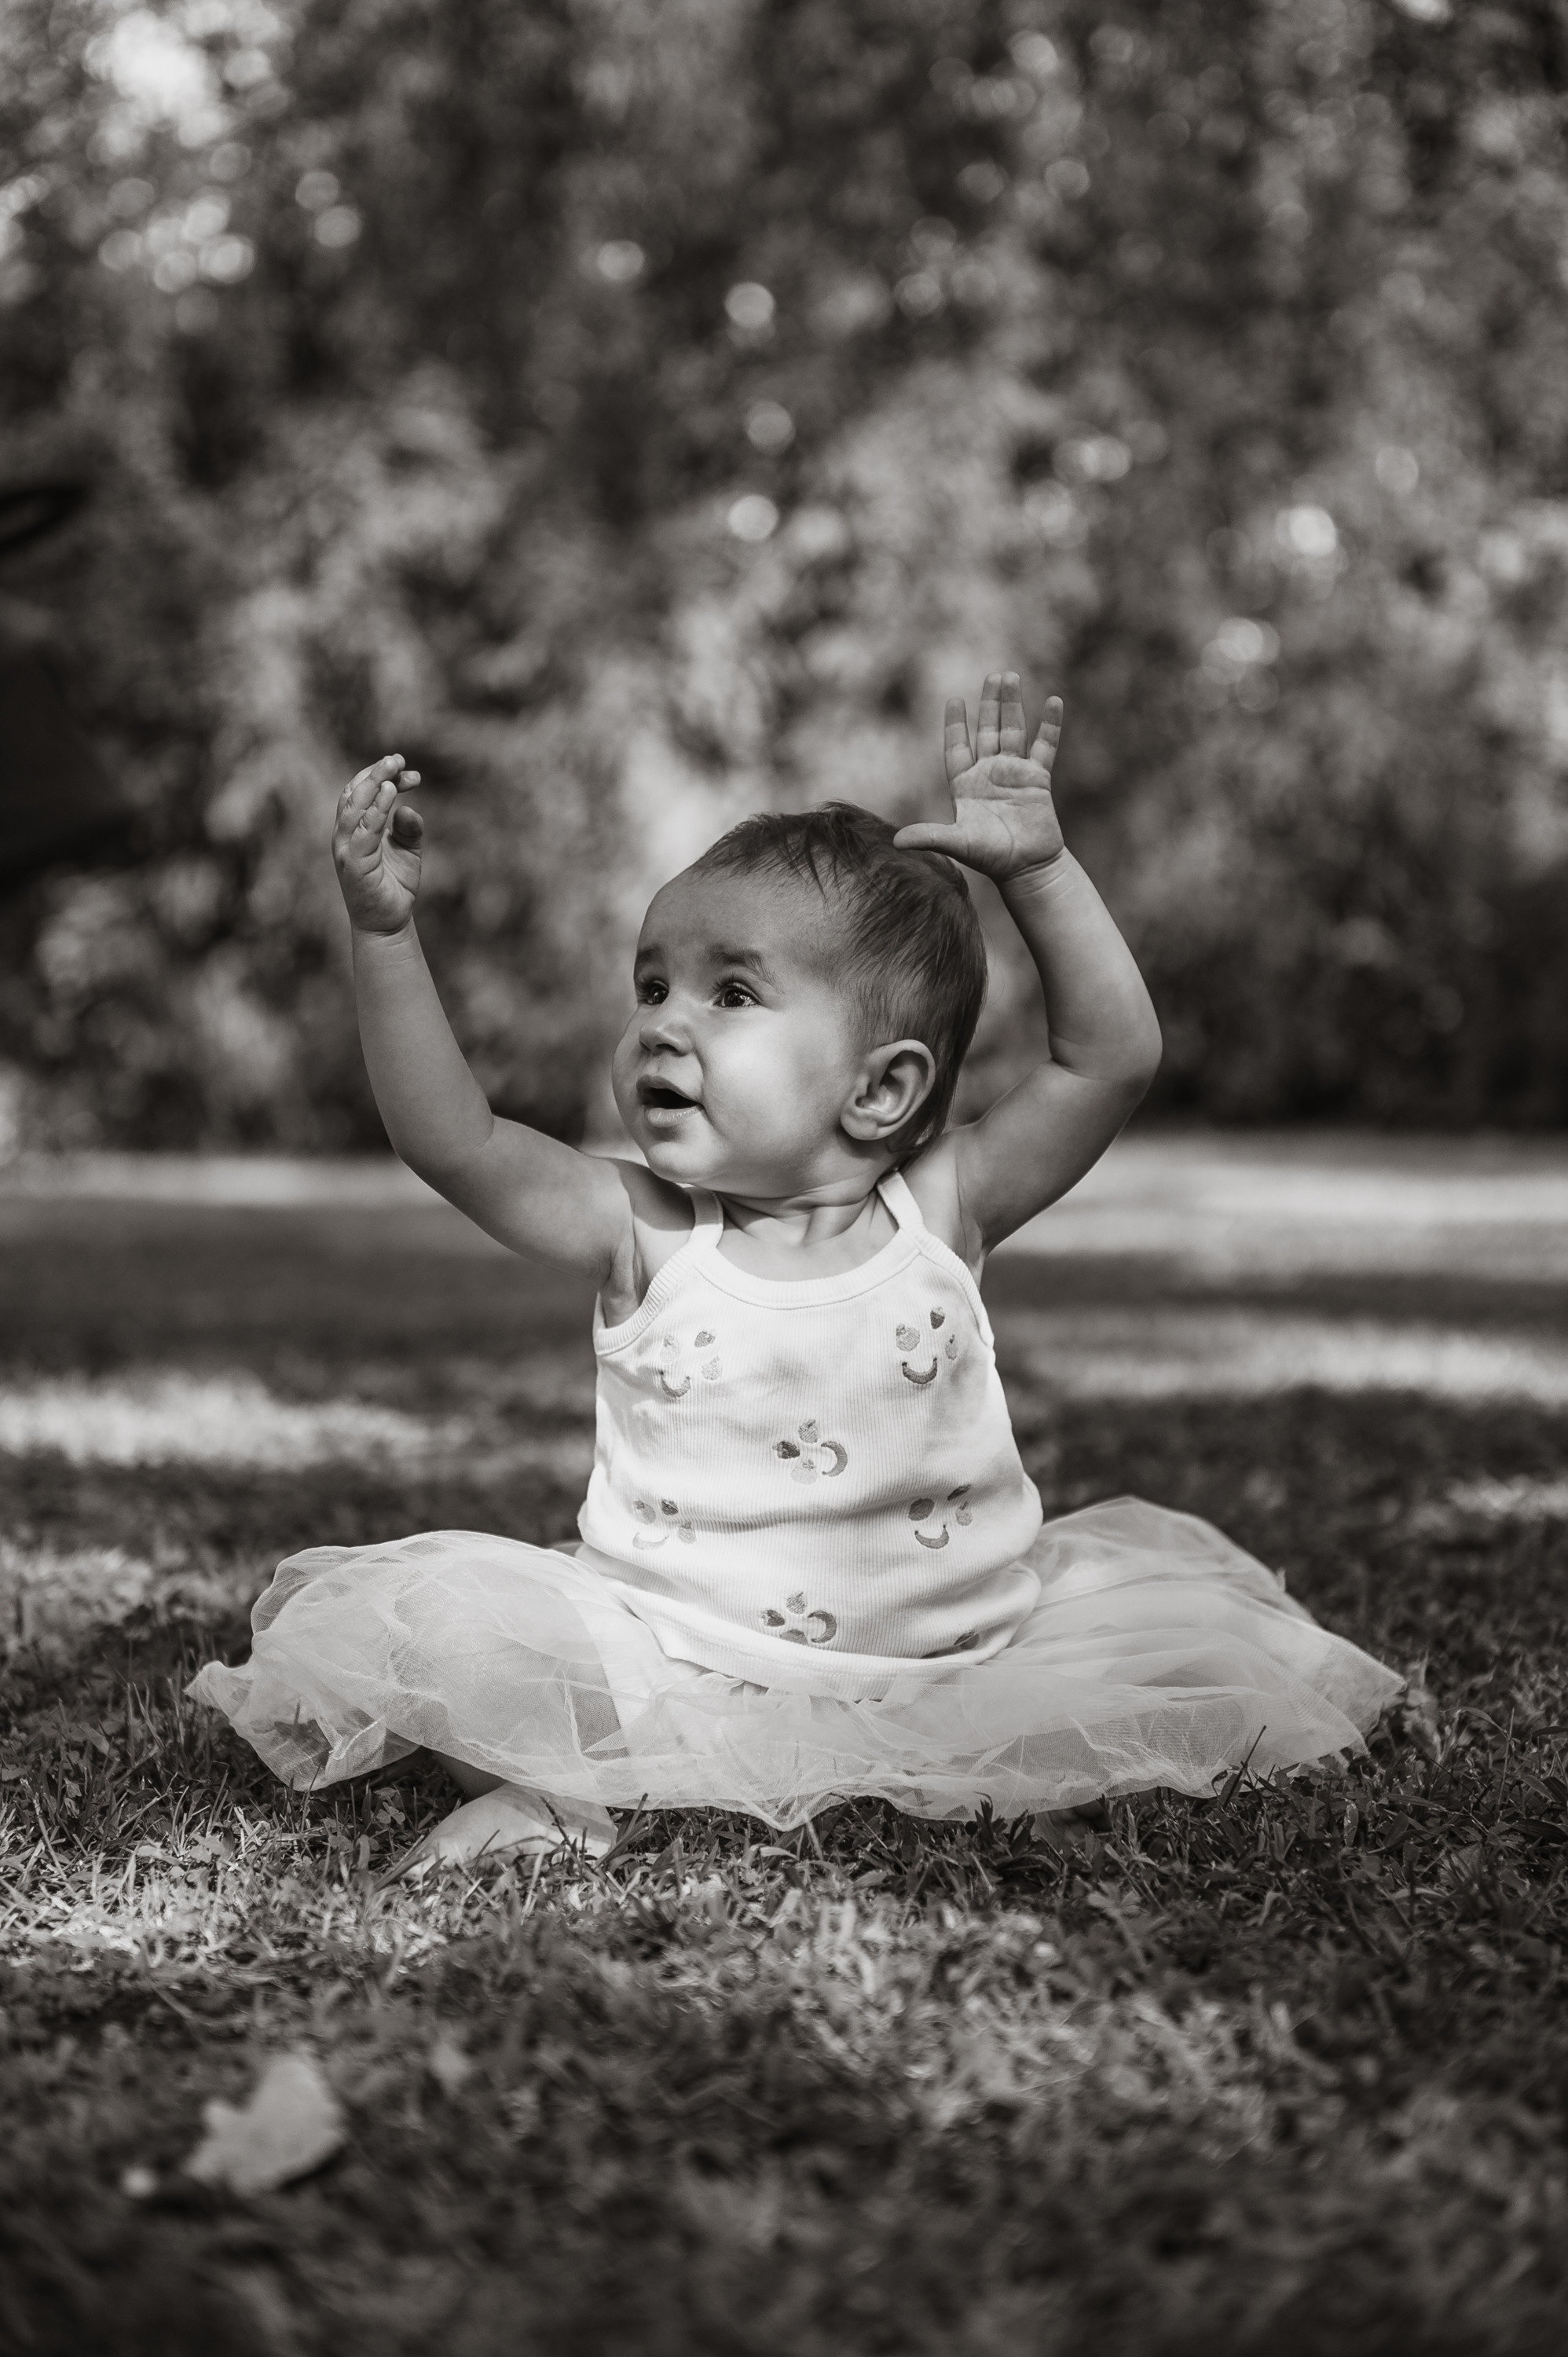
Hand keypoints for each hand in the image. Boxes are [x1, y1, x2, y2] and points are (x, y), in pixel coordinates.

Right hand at [332, 754, 423, 933]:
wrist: (388, 923)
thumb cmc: (394, 886)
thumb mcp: (408, 850)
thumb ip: (409, 828)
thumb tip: (408, 808)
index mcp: (353, 828)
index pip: (362, 793)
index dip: (382, 777)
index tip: (409, 771)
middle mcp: (344, 835)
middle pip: (354, 793)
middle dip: (376, 772)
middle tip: (398, 759)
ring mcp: (345, 848)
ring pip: (354, 806)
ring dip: (373, 783)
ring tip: (393, 768)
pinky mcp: (352, 862)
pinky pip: (363, 829)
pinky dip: (376, 808)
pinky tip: (390, 793)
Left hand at [894, 671, 1064, 883]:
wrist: (1026, 868)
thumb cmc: (990, 858)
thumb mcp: (957, 843)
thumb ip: (929, 836)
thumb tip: (895, 841)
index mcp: (965, 784)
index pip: (957, 746)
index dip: (955, 724)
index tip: (955, 700)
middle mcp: (989, 773)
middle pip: (987, 730)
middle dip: (989, 703)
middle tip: (993, 675)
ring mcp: (1014, 773)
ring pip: (1013, 731)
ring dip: (1012, 705)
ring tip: (1011, 677)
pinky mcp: (1038, 779)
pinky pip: (1045, 746)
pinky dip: (1049, 725)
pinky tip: (1053, 701)